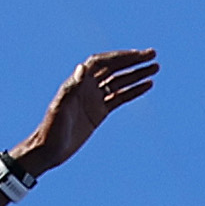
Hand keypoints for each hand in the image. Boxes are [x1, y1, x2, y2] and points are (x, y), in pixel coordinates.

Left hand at [10, 48, 157, 176]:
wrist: (48, 150)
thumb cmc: (51, 129)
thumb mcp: (61, 108)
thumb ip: (72, 87)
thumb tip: (83, 66)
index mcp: (78, 82)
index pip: (102, 62)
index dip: (119, 57)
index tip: (137, 55)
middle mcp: (87, 87)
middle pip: (114, 68)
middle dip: (133, 61)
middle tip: (153, 55)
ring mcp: (94, 99)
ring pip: (119, 82)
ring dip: (137, 74)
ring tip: (156, 68)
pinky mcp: (99, 112)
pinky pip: (119, 98)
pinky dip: (133, 91)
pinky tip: (148, 85)